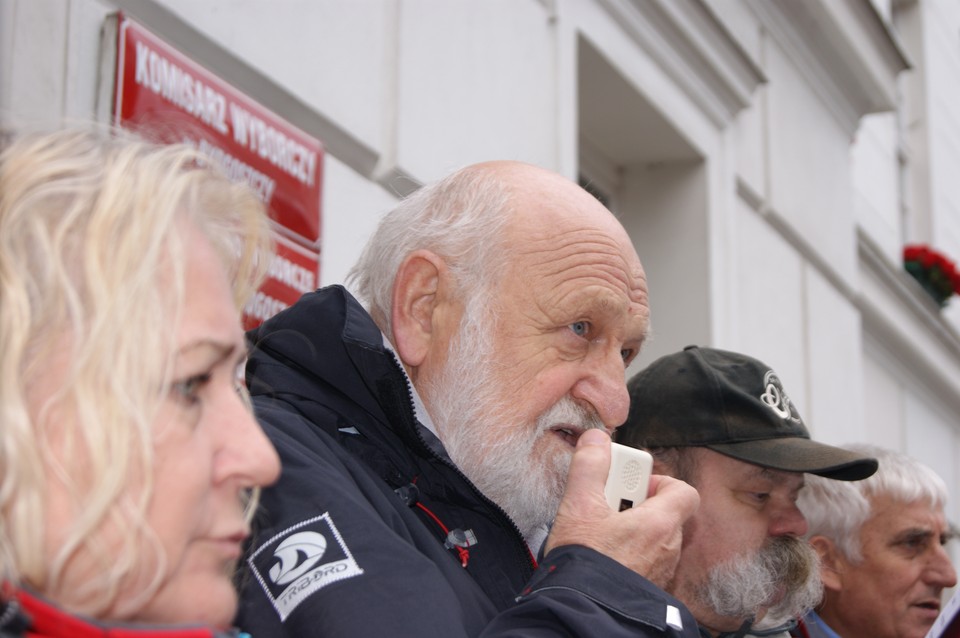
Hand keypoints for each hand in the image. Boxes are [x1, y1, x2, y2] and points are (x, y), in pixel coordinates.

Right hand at [543, 429, 698, 588]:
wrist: (581, 611)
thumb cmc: (586, 562)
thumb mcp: (579, 505)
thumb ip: (589, 466)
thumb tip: (597, 439)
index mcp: (660, 524)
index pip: (684, 491)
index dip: (659, 482)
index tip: (631, 485)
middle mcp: (668, 549)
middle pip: (664, 513)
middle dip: (637, 505)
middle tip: (607, 507)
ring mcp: (660, 571)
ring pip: (654, 539)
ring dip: (632, 530)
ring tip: (600, 533)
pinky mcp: (648, 588)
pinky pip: (646, 561)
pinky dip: (630, 553)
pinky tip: (603, 556)